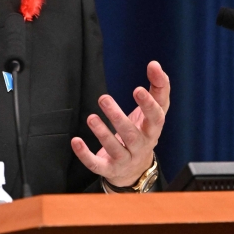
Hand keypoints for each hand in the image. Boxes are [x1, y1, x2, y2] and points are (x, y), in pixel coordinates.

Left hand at [71, 60, 168, 186]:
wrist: (135, 169)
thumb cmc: (143, 132)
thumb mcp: (153, 112)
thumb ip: (157, 88)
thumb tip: (155, 64)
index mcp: (153, 130)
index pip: (156, 118)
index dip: (148, 105)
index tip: (137, 89)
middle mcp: (141, 146)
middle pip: (132, 135)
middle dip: (118, 117)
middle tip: (104, 98)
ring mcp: (125, 159)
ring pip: (115, 149)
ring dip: (102, 134)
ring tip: (91, 117)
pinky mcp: (109, 169)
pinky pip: (97, 164)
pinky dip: (85, 155)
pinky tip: (75, 141)